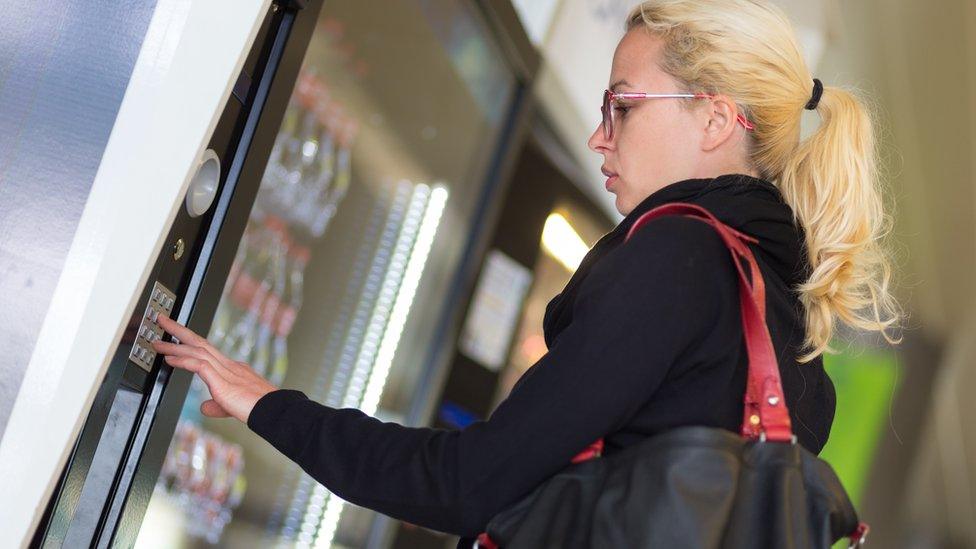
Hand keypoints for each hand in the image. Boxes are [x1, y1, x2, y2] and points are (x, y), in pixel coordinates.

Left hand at [151, 313, 277, 422]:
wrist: (274, 412)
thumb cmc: (259, 409)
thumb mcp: (232, 407)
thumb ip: (217, 406)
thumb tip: (204, 407)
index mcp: (233, 369)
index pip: (208, 351)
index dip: (191, 342)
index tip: (177, 337)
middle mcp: (229, 365)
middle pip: (200, 342)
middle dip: (179, 331)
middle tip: (163, 321)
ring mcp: (226, 371)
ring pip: (197, 350)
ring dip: (175, 344)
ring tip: (158, 342)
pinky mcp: (223, 382)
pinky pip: (199, 365)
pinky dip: (183, 360)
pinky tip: (170, 358)